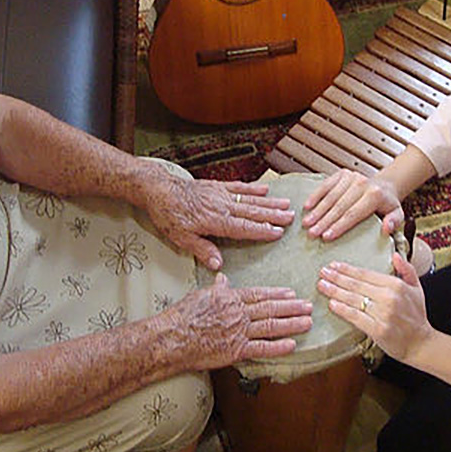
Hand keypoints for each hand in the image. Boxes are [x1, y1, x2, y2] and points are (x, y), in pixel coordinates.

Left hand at [141, 169, 294, 269]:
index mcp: (214, 221)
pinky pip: (239, 187)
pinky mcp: (216, 186)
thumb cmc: (168, 215)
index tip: (278, 233)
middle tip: (291, 218)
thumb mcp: (180, 238)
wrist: (159, 189)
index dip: (261, 230)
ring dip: (269, 202)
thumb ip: (201, 250)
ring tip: (286, 204)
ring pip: (249, 199)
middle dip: (273, 215)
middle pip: (252, 212)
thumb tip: (219, 265)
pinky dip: (253, 189)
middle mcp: (221, 206)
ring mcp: (220, 194)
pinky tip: (265, 190)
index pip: (243, 228)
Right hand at [171, 274, 312, 368]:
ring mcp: (239, 332)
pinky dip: (278, 347)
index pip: (259, 295)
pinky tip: (292, 345)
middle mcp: (239, 313)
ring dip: (292, 324)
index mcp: (231, 298)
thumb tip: (223, 278)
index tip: (292, 294)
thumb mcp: (200, 294)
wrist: (173, 337)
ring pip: (271, 326)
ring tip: (307, 322)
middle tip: (308, 306)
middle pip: (271, 309)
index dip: (278, 294)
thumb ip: (217, 288)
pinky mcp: (236, 351)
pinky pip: (262, 348)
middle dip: (292, 308)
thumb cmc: (183, 316)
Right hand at [302, 168, 403, 240]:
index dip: (338, 226)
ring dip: (317, 211)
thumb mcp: (397, 214)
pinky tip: (307, 206)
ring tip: (307, 223)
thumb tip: (387, 228)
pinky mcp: (342, 174)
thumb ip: (394, 222)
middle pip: (339, 206)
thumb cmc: (387, 204)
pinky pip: (326, 185)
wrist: (384, 185)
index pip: (353, 214)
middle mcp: (361, 183)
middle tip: (312, 233)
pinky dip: (315, 195)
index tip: (326, 237)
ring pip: (330, 196)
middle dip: (323, 221)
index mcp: (374, 195)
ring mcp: (351, 177)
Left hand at [316, 253, 431, 361]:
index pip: (366, 274)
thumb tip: (395, 255)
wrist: (421, 344)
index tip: (333, 265)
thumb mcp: (416, 288)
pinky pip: (356, 317)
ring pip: (354, 300)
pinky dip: (343, 310)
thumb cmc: (417, 315)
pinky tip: (332, 304)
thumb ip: (407, 270)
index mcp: (396, 285)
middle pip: (356, 285)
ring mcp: (383, 314)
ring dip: (335, 291)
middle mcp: (389, 298)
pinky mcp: (378, 330)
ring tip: (322, 285)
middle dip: (336, 278)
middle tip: (322, 272)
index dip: (348, 269)